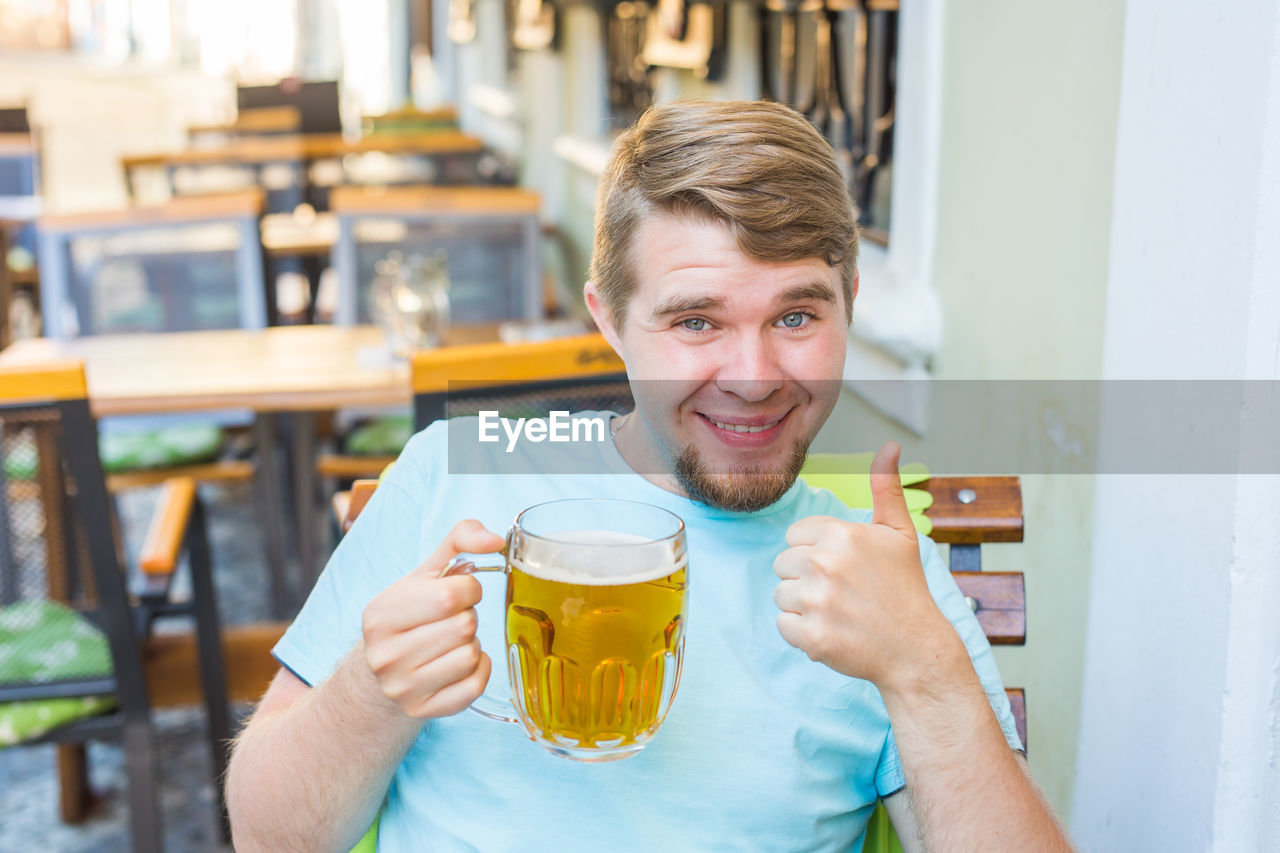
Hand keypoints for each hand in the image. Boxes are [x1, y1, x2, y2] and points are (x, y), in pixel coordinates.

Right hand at [361, 519, 504, 718]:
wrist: (381, 670)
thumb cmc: (412, 613)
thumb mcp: (428, 571)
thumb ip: (462, 538)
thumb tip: (495, 539)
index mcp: (381, 614)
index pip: (451, 596)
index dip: (469, 590)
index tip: (460, 592)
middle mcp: (385, 655)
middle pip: (464, 627)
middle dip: (469, 617)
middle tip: (453, 620)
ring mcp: (401, 688)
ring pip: (471, 656)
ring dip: (472, 644)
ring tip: (452, 641)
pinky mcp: (421, 711)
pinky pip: (475, 686)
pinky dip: (479, 670)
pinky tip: (460, 662)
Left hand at [773, 442, 959, 687]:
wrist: (917, 650)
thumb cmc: (906, 588)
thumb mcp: (899, 533)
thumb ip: (885, 488)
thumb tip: (890, 446)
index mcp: (841, 534)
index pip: (794, 536)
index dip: (816, 552)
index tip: (844, 568)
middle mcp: (825, 564)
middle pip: (783, 564)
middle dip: (806, 578)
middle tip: (843, 593)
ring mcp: (817, 601)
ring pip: (780, 595)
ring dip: (803, 606)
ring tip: (838, 612)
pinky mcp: (811, 636)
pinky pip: (782, 625)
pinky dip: (801, 633)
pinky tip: (832, 631)